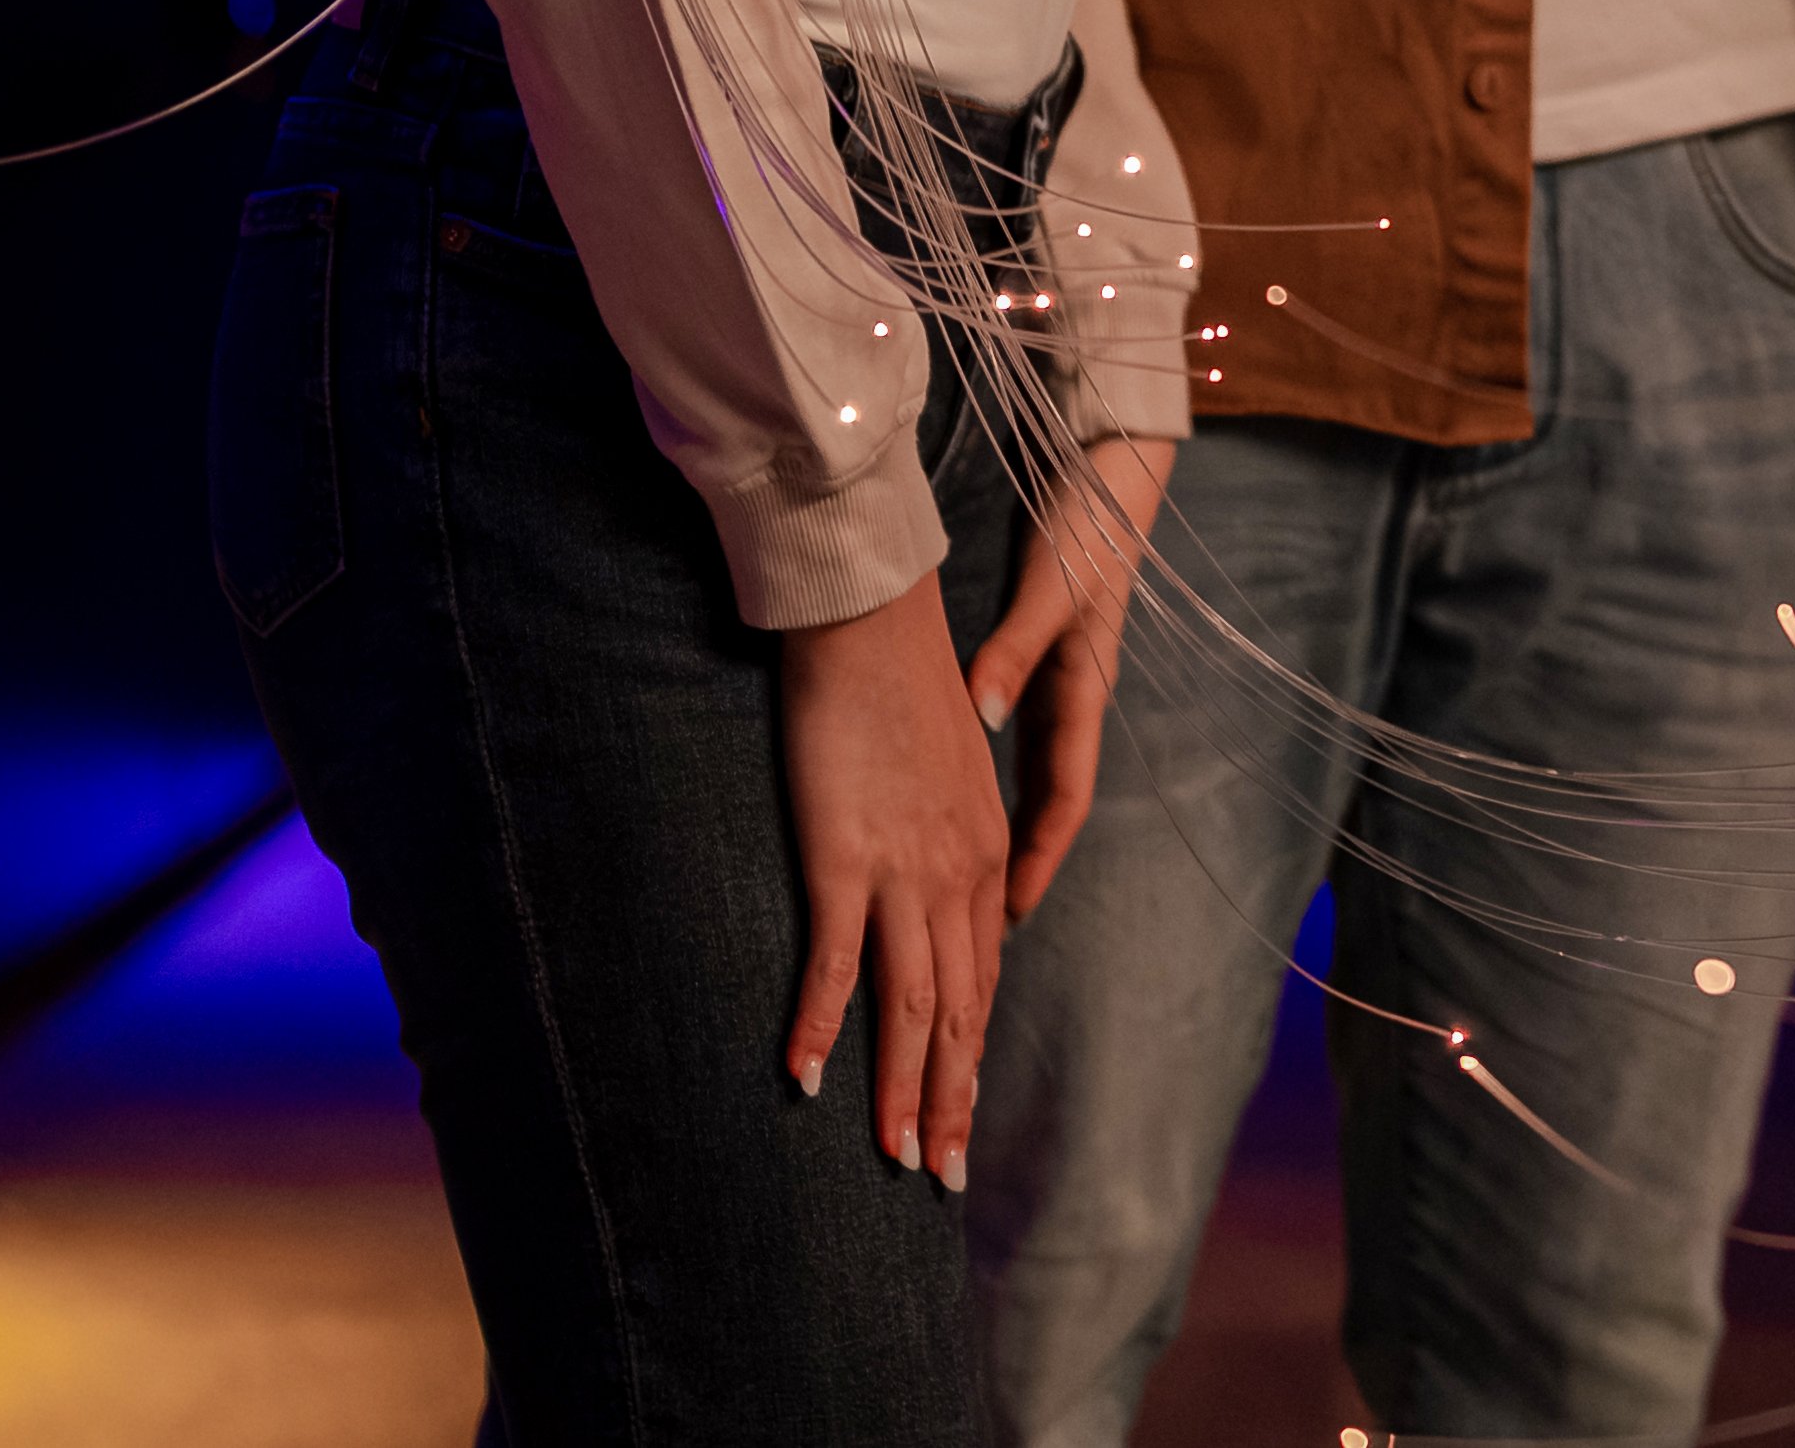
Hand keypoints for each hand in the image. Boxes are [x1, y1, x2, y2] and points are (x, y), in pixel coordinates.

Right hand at [776, 577, 1011, 1184]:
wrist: (872, 619)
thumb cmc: (902, 689)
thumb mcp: (951, 776)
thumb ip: (953, 841)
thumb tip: (948, 895)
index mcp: (987, 856)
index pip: (983, 980)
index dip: (971, 1055)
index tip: (962, 1116)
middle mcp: (961, 874)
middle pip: (961, 1011)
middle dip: (952, 1099)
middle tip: (943, 1175)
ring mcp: (905, 869)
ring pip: (914, 1003)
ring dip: (904, 1089)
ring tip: (898, 1157)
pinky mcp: (844, 856)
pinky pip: (835, 960)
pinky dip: (822, 1024)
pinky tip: (807, 1076)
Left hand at [967, 435, 1174, 923]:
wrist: (1103, 467)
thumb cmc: (1084, 526)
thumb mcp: (1048, 591)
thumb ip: (1014, 650)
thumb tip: (982, 716)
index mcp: (1083, 687)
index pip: (1065, 795)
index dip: (1042, 856)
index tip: (1012, 912)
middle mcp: (1072, 690)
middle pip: (1047, 795)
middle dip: (1022, 858)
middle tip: (985, 922)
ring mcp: (1057, 672)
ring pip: (1030, 767)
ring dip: (1008, 820)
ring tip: (972, 872)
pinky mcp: (1037, 648)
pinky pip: (1015, 729)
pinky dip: (993, 768)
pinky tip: (966, 785)